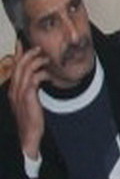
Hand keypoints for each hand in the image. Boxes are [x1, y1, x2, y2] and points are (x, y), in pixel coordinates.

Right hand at [7, 39, 48, 160]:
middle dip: (28, 54)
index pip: (13, 68)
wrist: (29, 135)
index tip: (22, 43)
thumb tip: (38, 77)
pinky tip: (48, 75)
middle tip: (38, 48)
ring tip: (45, 58)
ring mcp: (19, 94)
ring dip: (36, 62)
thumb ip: (30, 89)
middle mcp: (13, 90)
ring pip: (25, 71)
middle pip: (18, 66)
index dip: (17, 55)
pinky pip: (33, 80)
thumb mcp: (28, 101)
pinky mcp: (28, 98)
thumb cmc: (30, 118)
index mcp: (13, 89)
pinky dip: (41, 74)